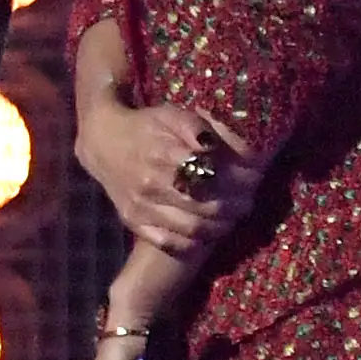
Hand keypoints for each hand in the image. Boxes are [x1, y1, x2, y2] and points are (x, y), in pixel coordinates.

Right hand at [74, 89, 264, 265]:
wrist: (104, 142)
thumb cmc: (146, 127)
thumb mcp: (175, 115)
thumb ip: (204, 130)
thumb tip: (231, 149)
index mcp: (163, 154)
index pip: (213, 174)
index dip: (240, 178)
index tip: (256, 176)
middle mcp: (152, 184)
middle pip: (208, 204)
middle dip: (237, 205)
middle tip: (250, 201)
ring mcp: (142, 208)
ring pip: (194, 228)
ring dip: (222, 226)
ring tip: (235, 218)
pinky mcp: (135, 223)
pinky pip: (171, 244)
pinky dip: (196, 244)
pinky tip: (209, 233)